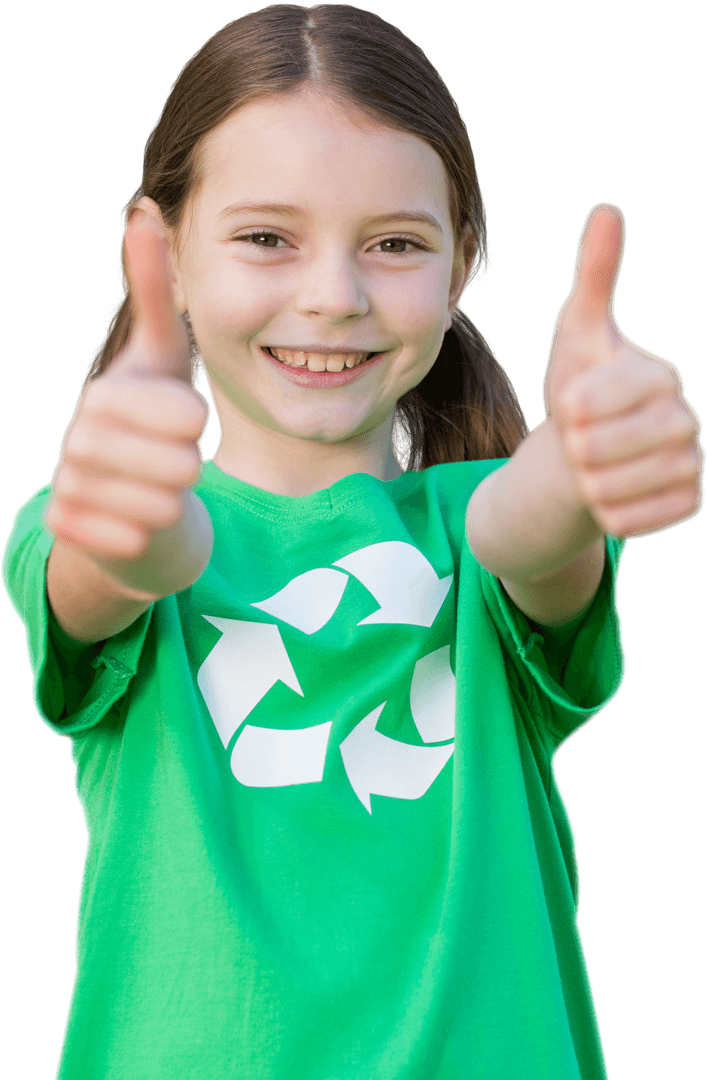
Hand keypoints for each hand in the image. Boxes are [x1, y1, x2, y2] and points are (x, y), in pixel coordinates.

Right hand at [44, 209, 210, 575]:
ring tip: (164, 490)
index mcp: (105, 395)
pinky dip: (143, 536)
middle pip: (174, 463)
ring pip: (156, 506)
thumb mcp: (163, 358)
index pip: (177, 411)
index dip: (193, 421)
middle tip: (180, 463)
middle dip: (190, 467)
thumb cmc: (158, 421)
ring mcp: (72, 486)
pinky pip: (123, 540)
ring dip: (173, 502)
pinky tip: (142, 524)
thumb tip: (142, 210)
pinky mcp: (73, 530)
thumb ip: (155, 292)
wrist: (138, 496)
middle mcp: (79, 440)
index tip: (187, 422)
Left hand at [543, 203, 703, 538]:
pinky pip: (629, 522)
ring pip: (608, 489)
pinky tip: (608, 495)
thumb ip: (595, 276)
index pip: (588, 403)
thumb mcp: (578, 334)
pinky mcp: (685, 504)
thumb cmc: (581, 388)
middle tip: (580, 442)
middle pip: (594, 450)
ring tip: (592, 467)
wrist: (589, 451)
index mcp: (659, 375)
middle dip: (571, 450)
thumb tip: (607, 210)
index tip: (572, 406)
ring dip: (585, 483)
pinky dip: (606, 514)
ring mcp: (689, 464)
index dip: (567, 410)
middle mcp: (684, 419)